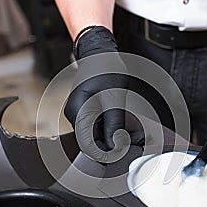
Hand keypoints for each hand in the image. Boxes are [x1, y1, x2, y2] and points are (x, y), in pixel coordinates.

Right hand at [65, 26, 143, 161]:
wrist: (99, 52)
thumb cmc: (105, 68)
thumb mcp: (114, 98)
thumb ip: (113, 124)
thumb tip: (114, 146)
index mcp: (78, 111)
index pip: (87, 145)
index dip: (105, 154)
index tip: (122, 154)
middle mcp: (74, 114)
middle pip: (91, 141)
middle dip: (111, 144)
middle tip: (132, 142)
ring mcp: (78, 112)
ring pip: (95, 134)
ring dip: (112, 136)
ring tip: (130, 132)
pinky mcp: (85, 110)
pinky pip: (96, 125)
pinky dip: (109, 127)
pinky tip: (121, 123)